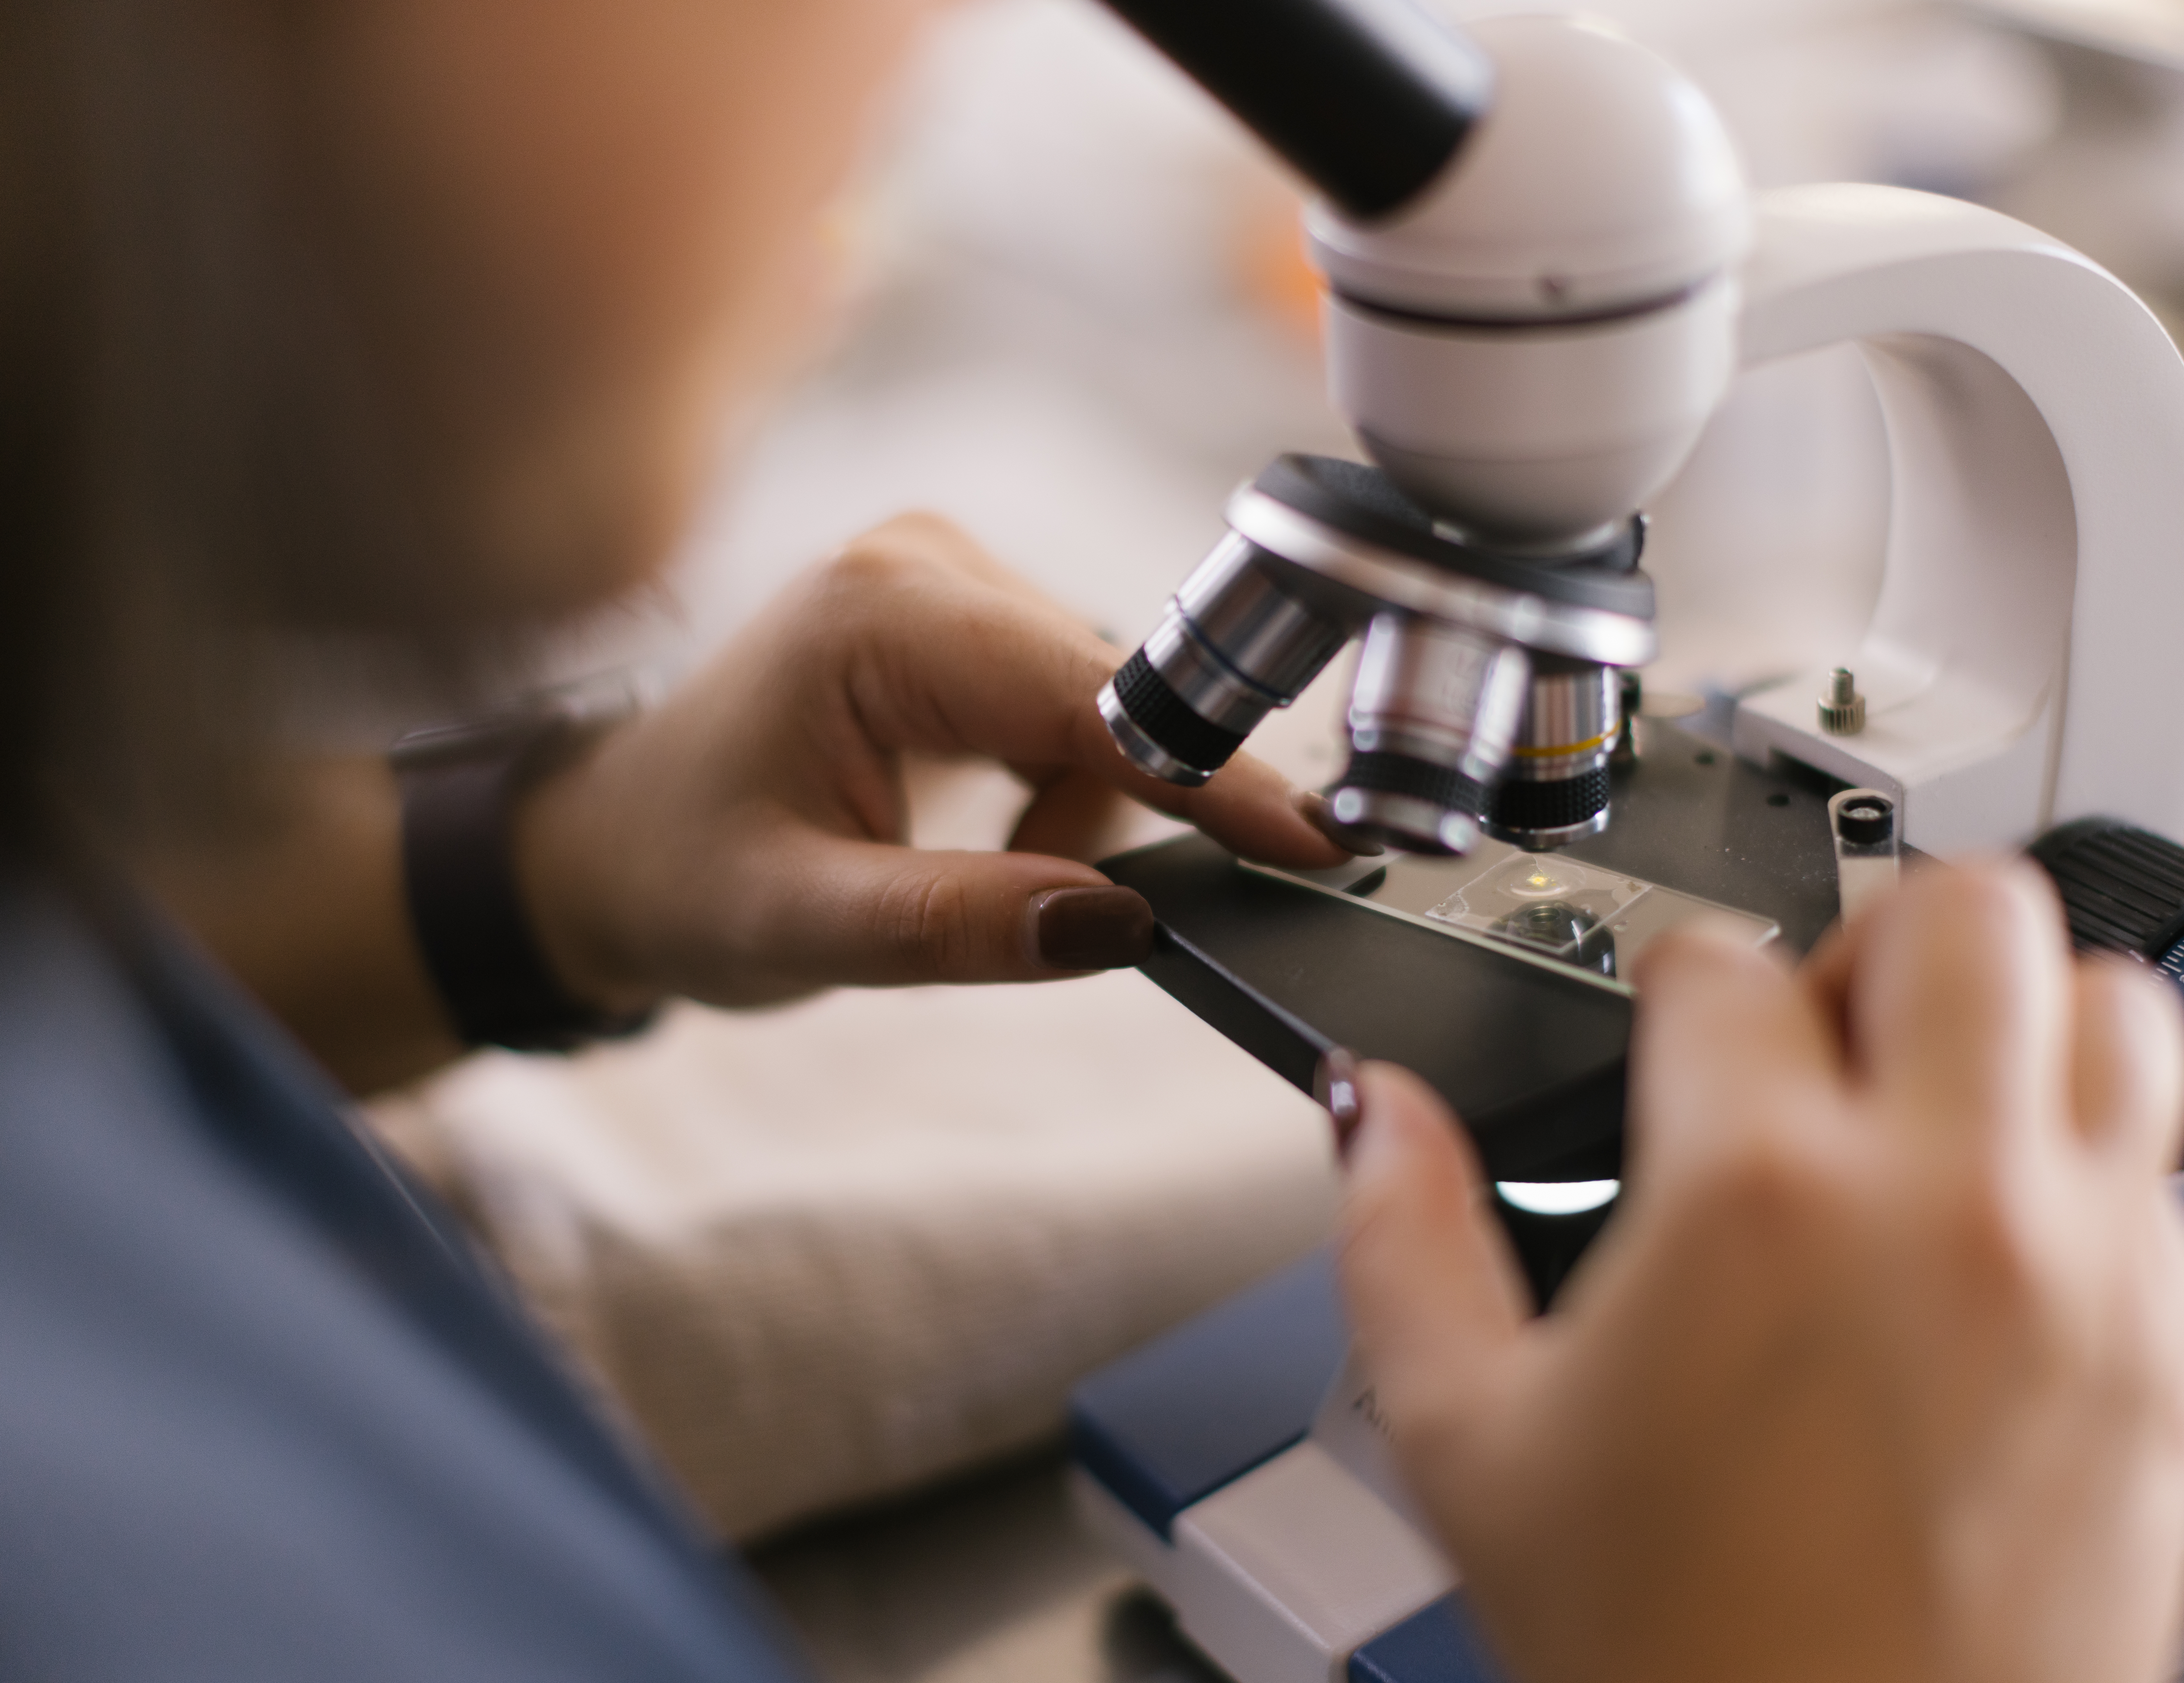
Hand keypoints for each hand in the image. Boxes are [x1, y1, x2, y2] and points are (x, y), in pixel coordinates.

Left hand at [514, 513, 1356, 1011]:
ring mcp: (953, 585)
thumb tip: (1116, 924)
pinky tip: (984, 827)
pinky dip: (1062, 788)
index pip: (1095, 696)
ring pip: (1110, 711)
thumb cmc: (683, 877)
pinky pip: (1081, 711)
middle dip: (1128, 806)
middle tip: (1070, 904)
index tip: (1316, 841)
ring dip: (1080, 808)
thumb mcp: (804, 928)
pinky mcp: (972, 623)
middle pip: (1118, 693)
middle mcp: (927, 567)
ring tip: (977, 866)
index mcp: (881, 613)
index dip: (1214, 774)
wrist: (616, 849)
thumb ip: (958, 926)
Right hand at [1334, 861, 2183, 1682]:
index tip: (1668, 1031)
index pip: (1721, 967)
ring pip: (2111, 1004)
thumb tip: (1370, 1116)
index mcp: (1758, 1203)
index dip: (1671, 988)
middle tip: (1821, 1029)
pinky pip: (2159, 1163)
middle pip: (1963, 913)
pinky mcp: (2164, 1347)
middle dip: (1873, 943)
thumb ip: (1400, 1242)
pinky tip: (1995, 1231)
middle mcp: (1945, 1202)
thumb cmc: (1677, 1653)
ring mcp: (2080, 1268)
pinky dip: (2083, 1155)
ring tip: (1936, 1093)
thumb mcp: (1470, 1445)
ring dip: (2016, 1016)